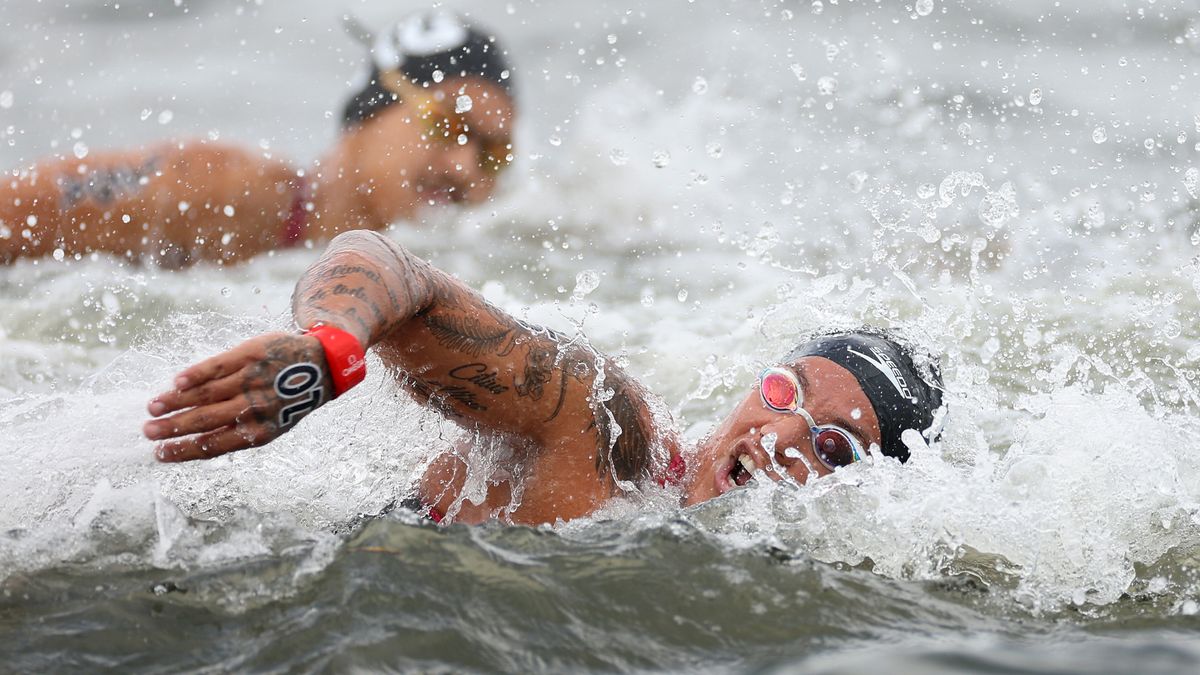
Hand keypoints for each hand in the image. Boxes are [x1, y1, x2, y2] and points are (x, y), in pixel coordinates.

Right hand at [144, 332, 332, 461]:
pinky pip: (218, 366)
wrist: (321, 364)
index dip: (184, 451)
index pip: (215, 445)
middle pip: (207, 420)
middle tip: (147, 432)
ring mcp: (252, 380)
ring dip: (176, 401)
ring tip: (153, 408)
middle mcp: (255, 407)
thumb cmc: (288, 398)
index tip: (159, 454)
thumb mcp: (273, 424)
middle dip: (174, 428)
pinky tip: (176, 382)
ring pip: (207, 393)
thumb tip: (194, 441)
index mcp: (260, 431)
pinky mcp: (251, 355)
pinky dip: (196, 374)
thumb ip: (238, 431)